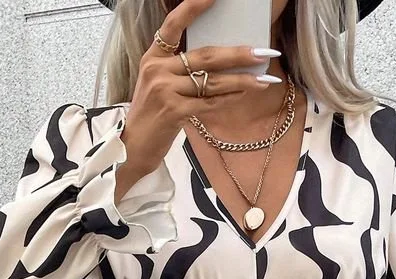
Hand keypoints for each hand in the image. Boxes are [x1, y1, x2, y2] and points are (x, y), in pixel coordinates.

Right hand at [115, 0, 278, 193]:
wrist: (131, 147)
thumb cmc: (150, 116)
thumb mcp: (159, 85)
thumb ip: (180, 71)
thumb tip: (218, 63)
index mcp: (153, 57)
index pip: (174, 24)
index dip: (194, 8)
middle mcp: (158, 69)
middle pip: (205, 56)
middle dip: (237, 54)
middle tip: (263, 52)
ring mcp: (165, 90)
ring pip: (211, 81)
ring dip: (241, 81)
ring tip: (264, 80)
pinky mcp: (173, 111)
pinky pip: (208, 103)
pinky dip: (228, 100)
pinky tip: (242, 96)